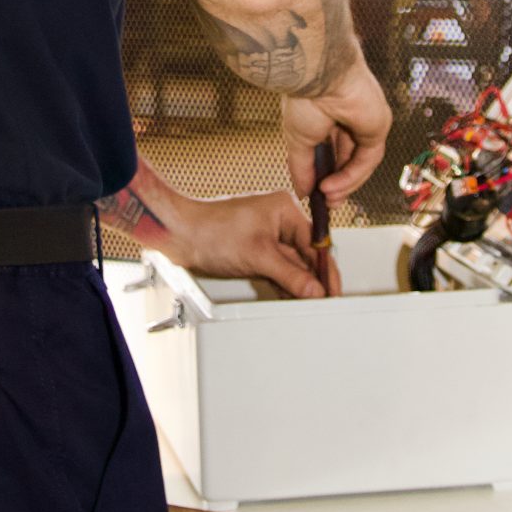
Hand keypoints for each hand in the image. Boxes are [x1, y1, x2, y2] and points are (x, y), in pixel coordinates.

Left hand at [176, 191, 340, 299]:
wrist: (179, 234)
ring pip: (291, 264)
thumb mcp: (258, 255)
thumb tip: (313, 288)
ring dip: (298, 283)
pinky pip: (277, 268)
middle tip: (324, 299)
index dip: (325, 269)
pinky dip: (283, 282)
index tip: (332, 289)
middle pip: (304, 254)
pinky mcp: (255, 250)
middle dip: (313, 278)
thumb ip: (290, 275)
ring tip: (309, 302)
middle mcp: (278, 220)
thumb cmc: (210, 230)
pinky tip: (291, 296)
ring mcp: (266, 235)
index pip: (315, 242)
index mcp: (284, 209)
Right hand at [283, 52, 390, 202]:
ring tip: (326, 195)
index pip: (334, 153)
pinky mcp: (377, 127)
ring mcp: (366, 123)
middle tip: (326, 201)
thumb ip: (301, 167)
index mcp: (330, 116)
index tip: (317, 194)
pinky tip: (333, 185)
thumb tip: (302, 190)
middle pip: (350, 161)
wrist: (315, 75)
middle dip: (339, 185)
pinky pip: (367, 159)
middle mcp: (350, 119)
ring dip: (344, 184)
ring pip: (360, 164)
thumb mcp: (298, 140)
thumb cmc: (305, 94)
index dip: (327, 175)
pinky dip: (351, 176)